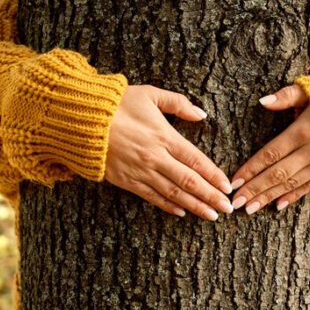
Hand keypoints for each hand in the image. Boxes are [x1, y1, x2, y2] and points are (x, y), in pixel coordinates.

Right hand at [104, 84, 232, 220]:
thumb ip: (179, 104)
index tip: (227, 187)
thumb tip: (201, 114)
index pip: (196, 160)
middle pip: (189, 182)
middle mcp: (156, 157)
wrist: (81, 119)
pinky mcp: (126, 180)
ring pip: (173, 194)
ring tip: (211, 216)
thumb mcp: (151, 94)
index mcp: (164, 136)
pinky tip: (181, 212)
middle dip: (211, 196)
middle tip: (227, 208)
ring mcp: (140, 171)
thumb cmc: (117, 103)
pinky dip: (168, 206)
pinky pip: (151, 197)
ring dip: (194, 206)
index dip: (214, 175)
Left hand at [229, 84, 309, 213]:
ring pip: (292, 183)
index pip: (270, 154)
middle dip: (256, 189)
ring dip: (269, 196)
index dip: (251, 169)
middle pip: (278, 174)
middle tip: (236, 203)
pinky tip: (278, 206)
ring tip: (251, 209)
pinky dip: (293, 196)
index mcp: (303, 131)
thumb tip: (262, 101)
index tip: (234, 181)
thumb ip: (286, 96)